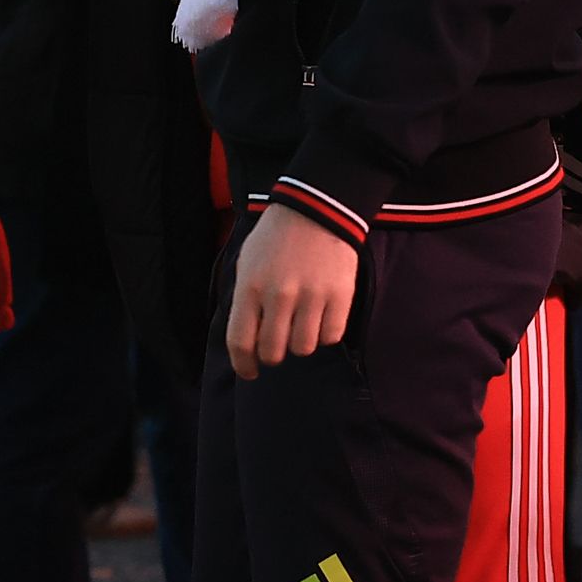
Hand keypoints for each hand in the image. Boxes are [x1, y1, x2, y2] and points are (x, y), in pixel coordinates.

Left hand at [224, 206, 360, 379]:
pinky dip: (326, 333)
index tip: (250, 372)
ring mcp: (311, 296)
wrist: (317, 209)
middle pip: (273, 352)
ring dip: (301, 343)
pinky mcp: (340, 295)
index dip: (244, 366)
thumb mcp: (247, 263)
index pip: (241, 342)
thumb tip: (246, 342)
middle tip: (278, 344)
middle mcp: (279, 295)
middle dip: (273, 355)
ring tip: (302, 324)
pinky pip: (331, 336)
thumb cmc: (276, 239)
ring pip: (304, 348)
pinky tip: (321, 316)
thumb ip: (244, 301)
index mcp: (251, 287)